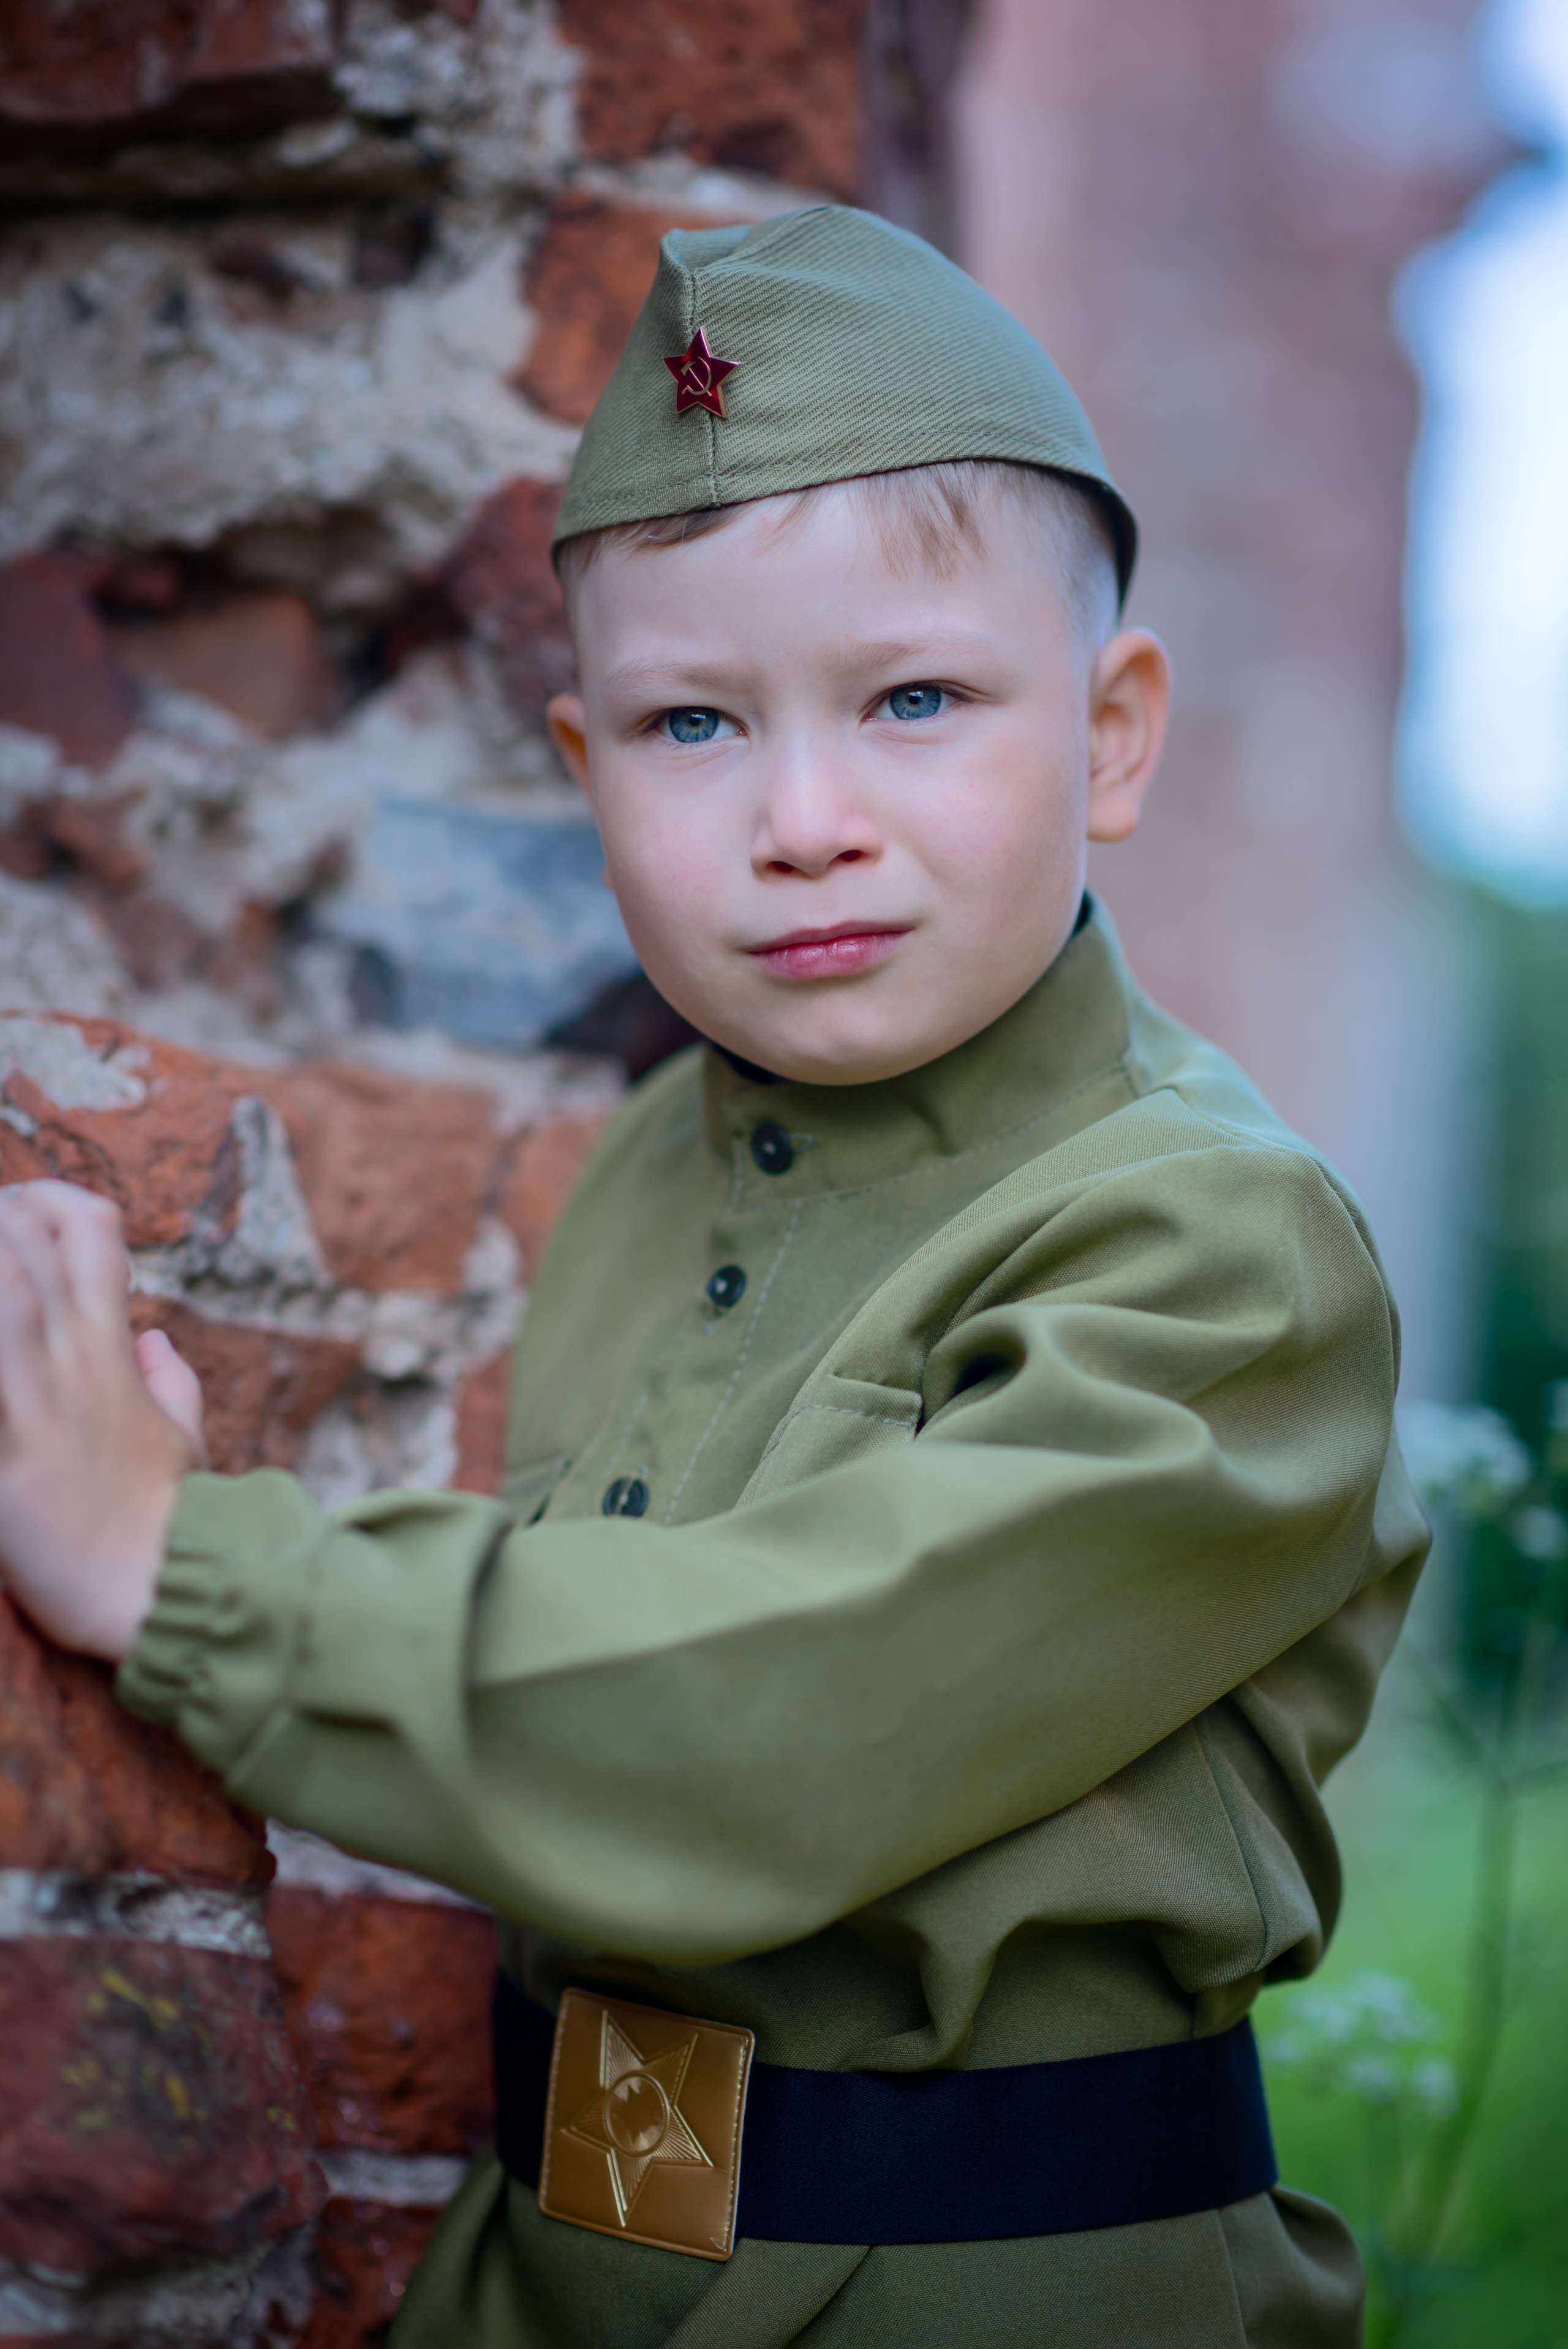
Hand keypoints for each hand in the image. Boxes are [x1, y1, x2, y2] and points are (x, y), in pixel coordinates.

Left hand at [0, 1182, 204, 1658]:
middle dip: (0, 1225)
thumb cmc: (171, 1521)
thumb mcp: (184, 1440)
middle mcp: (70, 1363)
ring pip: (2, 1296)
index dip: (53, 1204)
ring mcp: (31, 1405)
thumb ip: (167, 1382)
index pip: (91, 1234)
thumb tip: (153, 1339)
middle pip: (24, 1247)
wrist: (159, 1590)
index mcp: (113, 1354)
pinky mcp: (3, 1456)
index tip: (30, 1212)